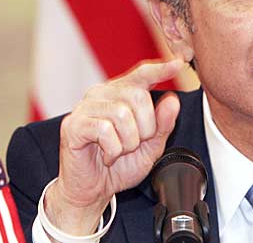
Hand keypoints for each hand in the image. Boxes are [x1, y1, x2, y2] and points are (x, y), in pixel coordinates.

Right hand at [44, 59, 184, 236]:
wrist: (93, 190)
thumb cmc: (119, 165)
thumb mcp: (151, 146)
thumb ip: (163, 124)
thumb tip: (172, 100)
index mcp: (121, 94)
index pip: (143, 74)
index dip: (161, 68)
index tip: (179, 63)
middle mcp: (102, 94)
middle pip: (138, 96)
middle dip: (145, 127)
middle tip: (133, 144)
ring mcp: (86, 107)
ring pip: (122, 114)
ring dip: (128, 142)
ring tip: (119, 150)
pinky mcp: (73, 124)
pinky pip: (104, 130)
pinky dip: (112, 150)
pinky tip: (107, 156)